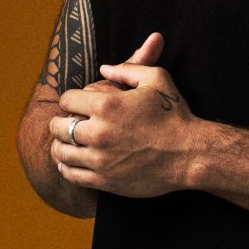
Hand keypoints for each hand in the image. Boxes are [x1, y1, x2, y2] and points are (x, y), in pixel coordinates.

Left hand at [50, 34, 196, 196]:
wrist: (190, 154)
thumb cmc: (175, 115)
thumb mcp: (157, 79)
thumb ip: (128, 68)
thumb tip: (104, 68)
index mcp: (107, 106)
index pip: (67, 100)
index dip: (70, 99)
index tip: (77, 103)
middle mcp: (99, 133)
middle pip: (58, 127)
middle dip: (61, 121)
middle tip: (68, 122)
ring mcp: (100, 159)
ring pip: (61, 152)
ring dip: (61, 145)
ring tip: (69, 143)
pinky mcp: (105, 181)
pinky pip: (72, 175)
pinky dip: (66, 167)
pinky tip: (72, 162)